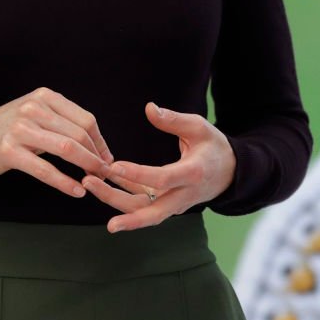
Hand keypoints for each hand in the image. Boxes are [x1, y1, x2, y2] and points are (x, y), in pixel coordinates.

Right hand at [0, 87, 113, 198]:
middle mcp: (33, 108)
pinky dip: (65, 183)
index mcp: (45, 96)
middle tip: (104, 173)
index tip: (107, 158)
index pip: (85, 120)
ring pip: (66, 149)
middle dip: (96, 157)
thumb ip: (67, 123)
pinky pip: (45, 170)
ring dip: (86, 167)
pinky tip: (76, 191)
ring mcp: (20, 129)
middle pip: (78, 134)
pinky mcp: (9, 150)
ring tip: (94, 180)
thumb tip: (102, 150)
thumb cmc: (18, 126)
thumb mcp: (41, 112)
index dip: (100, 142)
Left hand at [81, 102, 235, 231]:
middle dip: (118, 202)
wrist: (230, 173)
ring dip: (114, 201)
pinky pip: (142, 204)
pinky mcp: (166, 204)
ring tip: (88, 185)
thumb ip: (174, 120)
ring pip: (142, 211)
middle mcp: (183, 196)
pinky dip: (122, 196)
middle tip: (90, 187)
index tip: (113, 165)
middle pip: (150, 210)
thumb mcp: (199, 127)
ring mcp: (175, 204)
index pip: (162, 179)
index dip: (137, 174)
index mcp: (193, 174)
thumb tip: (149, 109)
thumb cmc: (213, 145)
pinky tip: (101, 183)